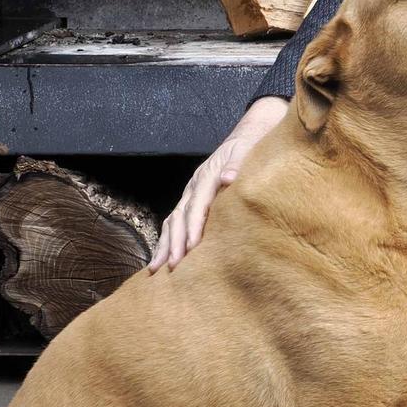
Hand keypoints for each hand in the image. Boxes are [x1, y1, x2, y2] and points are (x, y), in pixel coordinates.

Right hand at [147, 95, 288, 272]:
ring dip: (165, 244)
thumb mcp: (246, 151)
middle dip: (175, 241)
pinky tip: (161, 258)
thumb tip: (228, 178)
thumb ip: (237, 164)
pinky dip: (166, 239)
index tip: (191, 245)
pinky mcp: (191, 200)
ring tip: (157, 268)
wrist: (245, 138)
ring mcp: (190, 193)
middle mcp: (194, 186)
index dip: (193, 224)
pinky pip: (174, 221)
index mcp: (208, 175)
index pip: (198, 203)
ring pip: (172, 220)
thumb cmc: (249, 149)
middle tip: (173, 264)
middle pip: (179, 215)